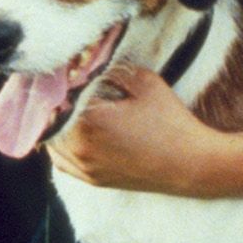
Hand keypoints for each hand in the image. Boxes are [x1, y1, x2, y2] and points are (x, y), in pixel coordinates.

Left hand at [48, 66, 223, 194]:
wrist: (191, 165)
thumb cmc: (171, 122)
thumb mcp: (145, 83)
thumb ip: (112, 70)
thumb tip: (89, 63)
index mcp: (90, 121)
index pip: (61, 93)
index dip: (64, 77)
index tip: (70, 67)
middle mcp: (80, 147)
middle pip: (51, 118)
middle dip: (57, 99)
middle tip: (67, 83)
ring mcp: (85, 167)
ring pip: (51, 141)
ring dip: (55, 122)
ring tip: (67, 106)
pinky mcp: (93, 180)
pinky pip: (61, 162)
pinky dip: (59, 145)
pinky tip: (68, 133)